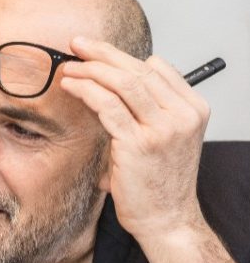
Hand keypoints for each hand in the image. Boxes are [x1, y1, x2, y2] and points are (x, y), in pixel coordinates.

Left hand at [58, 36, 211, 241]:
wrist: (166, 218)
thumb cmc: (159, 181)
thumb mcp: (166, 138)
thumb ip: (151, 110)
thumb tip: (120, 81)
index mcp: (192, 108)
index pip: (156, 67)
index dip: (122, 56)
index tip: (96, 51)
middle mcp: (183, 114)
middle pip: (138, 69)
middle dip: (103, 53)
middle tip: (77, 44)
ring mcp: (163, 128)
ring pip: (123, 82)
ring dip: (91, 69)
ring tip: (69, 66)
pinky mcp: (139, 144)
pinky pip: (108, 105)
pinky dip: (86, 90)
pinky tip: (70, 85)